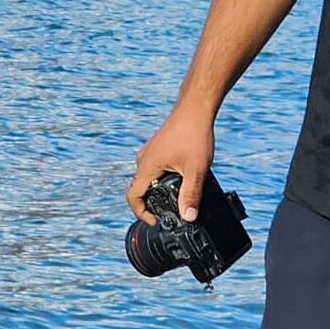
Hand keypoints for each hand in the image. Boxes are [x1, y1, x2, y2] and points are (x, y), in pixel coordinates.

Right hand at [127, 108, 214, 224]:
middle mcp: (144, 159)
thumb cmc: (194, 134)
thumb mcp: (196, 169)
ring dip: (159, 189)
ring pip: (148, 177)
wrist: (195, 108)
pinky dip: (164, 177)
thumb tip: (188, 217)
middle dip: (153, 203)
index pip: (133, 197)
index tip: (155, 221)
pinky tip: (182, 177)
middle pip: (141, 189)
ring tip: (179, 195)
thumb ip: (191, 194)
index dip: (141, 213)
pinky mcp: (158, 147)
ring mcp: (150, 152)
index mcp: (147, 166)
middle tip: (171, 210)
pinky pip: (155, 168)